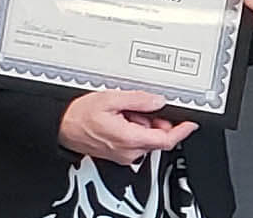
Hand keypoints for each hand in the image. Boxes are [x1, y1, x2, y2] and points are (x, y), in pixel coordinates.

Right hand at [58, 90, 199, 164]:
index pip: (166, 139)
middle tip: (138, 106)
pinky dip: (133, 128)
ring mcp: (123, 154)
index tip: (191, 123)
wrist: (61, 126)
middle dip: (154, 120)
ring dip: (141, 123)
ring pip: (146, 138)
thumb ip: (139, 100)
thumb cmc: (80, 115)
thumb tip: (158, 101)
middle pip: (157, 137)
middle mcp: (128, 151)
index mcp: (130, 138)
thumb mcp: (111, 98)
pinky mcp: (118, 154)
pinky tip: (119, 118)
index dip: (182, 131)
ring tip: (122, 111)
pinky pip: (135, 141)